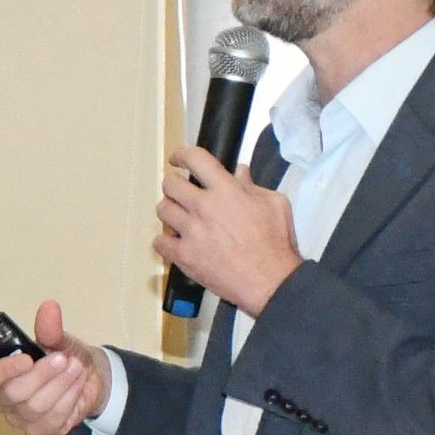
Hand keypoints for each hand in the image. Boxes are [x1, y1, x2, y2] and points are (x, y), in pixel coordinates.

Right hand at [0, 300, 111, 434]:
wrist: (85, 378)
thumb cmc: (63, 358)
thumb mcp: (59, 341)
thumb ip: (50, 330)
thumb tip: (49, 308)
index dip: (5, 369)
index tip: (28, 358)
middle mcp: (3, 398)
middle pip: (13, 394)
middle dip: (42, 376)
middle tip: (63, 359)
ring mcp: (20, 418)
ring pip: (35, 408)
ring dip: (61, 385)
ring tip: (76, 368)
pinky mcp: (39, 431)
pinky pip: (52, 420)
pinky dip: (70, 399)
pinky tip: (77, 385)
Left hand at [156, 147, 301, 318]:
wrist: (270, 280)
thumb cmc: (275, 241)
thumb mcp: (274, 203)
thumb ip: (252, 186)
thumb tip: (239, 172)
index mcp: (226, 190)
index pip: (195, 159)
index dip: (182, 154)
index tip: (178, 159)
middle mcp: (204, 207)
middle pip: (170, 184)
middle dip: (172, 183)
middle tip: (178, 189)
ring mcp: (191, 232)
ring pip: (162, 210)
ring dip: (168, 209)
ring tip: (178, 214)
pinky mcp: (184, 256)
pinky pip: (159, 241)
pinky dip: (164, 240)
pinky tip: (175, 240)